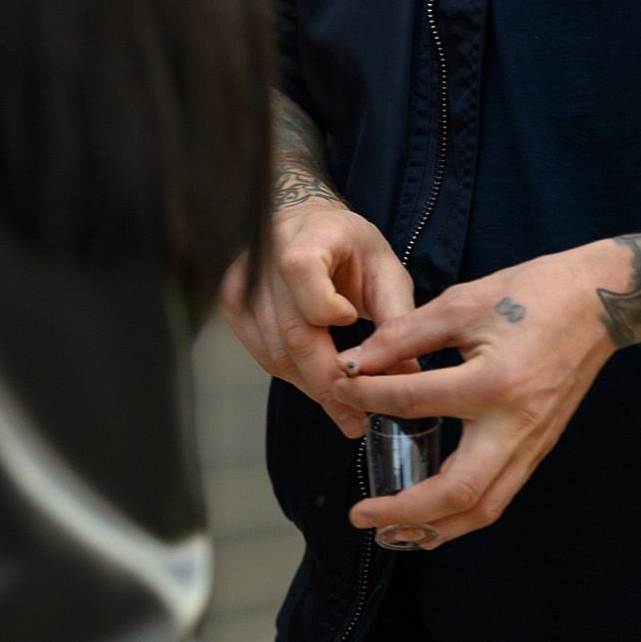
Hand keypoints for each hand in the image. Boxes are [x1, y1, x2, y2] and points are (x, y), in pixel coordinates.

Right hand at [219, 198, 414, 437]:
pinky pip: (263, 354)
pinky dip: (293, 375)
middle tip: (357, 417)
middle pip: (291, 328)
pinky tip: (317, 380)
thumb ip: (397, 319)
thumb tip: (407, 375)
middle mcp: (267, 254)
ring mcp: (244, 280)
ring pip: (276, 351)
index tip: (353, 321)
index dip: (324, 306)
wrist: (307, 224)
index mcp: (310, 234)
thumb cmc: (350, 247)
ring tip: (345, 407)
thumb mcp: (386, 271)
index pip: (300, 270)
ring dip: (313, 385)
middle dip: (328, 381)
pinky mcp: (233, 301)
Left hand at [334, 239, 630, 544]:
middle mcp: (514, 426)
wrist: (598, 303)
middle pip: (457, 492)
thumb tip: (355, 362)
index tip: (337, 387)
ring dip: (436, 527)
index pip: (412, 403)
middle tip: (359, 516)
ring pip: (483, 508)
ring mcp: (532, 444)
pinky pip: (499, 494)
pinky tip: (433, 517)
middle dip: (404, 511)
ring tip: (391, 534)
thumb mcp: (461, 304)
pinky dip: (463, 514)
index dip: (366, 396)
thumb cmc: (529, 295)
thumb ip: (404, 335)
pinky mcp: (538, 448)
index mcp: (491, 383)